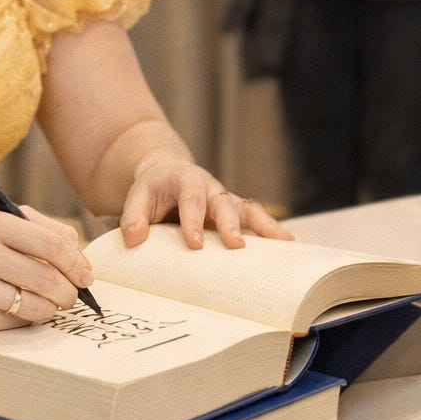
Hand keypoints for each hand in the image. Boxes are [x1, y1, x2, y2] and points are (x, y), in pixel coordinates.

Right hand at [0, 208, 94, 331]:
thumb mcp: (3, 225)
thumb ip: (46, 233)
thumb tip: (83, 263)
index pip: (51, 244)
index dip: (76, 263)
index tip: (85, 276)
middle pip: (47, 279)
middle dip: (69, 292)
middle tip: (72, 296)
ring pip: (35, 306)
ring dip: (53, 309)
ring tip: (52, 304)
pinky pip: (17, 323)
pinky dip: (29, 319)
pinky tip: (22, 310)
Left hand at [119, 159, 292, 249]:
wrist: (166, 174)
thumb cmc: (152, 190)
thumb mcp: (137, 197)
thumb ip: (133, 216)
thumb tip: (134, 240)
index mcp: (186, 180)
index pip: (191, 199)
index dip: (193, 220)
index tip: (194, 243)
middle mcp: (210, 188)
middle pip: (223, 203)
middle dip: (230, 223)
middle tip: (235, 245)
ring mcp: (225, 200)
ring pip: (247, 208)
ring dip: (263, 224)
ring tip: (282, 241)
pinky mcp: (234, 211)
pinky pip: (255, 217)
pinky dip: (270, 229)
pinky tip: (287, 243)